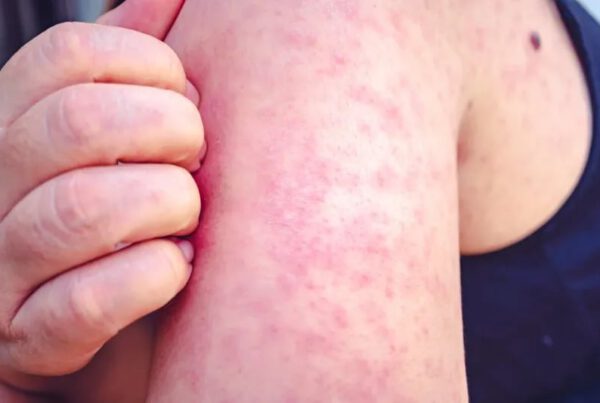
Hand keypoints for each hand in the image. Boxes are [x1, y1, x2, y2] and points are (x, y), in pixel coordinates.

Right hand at [0, 0, 201, 396]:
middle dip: (171, 133)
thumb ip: (134, 62)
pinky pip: (89, 301)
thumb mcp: (123, 132)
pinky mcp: (31, 338)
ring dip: (168, 206)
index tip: (189, 103)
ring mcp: (3, 268)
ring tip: (189, 218)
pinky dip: (155, 277)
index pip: (73, 54)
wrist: (108, 329)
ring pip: (85, 209)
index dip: (155, 69)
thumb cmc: (128, 218)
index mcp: (16, 122)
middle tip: (197, 160)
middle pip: (80, 123)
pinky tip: (177, 267)